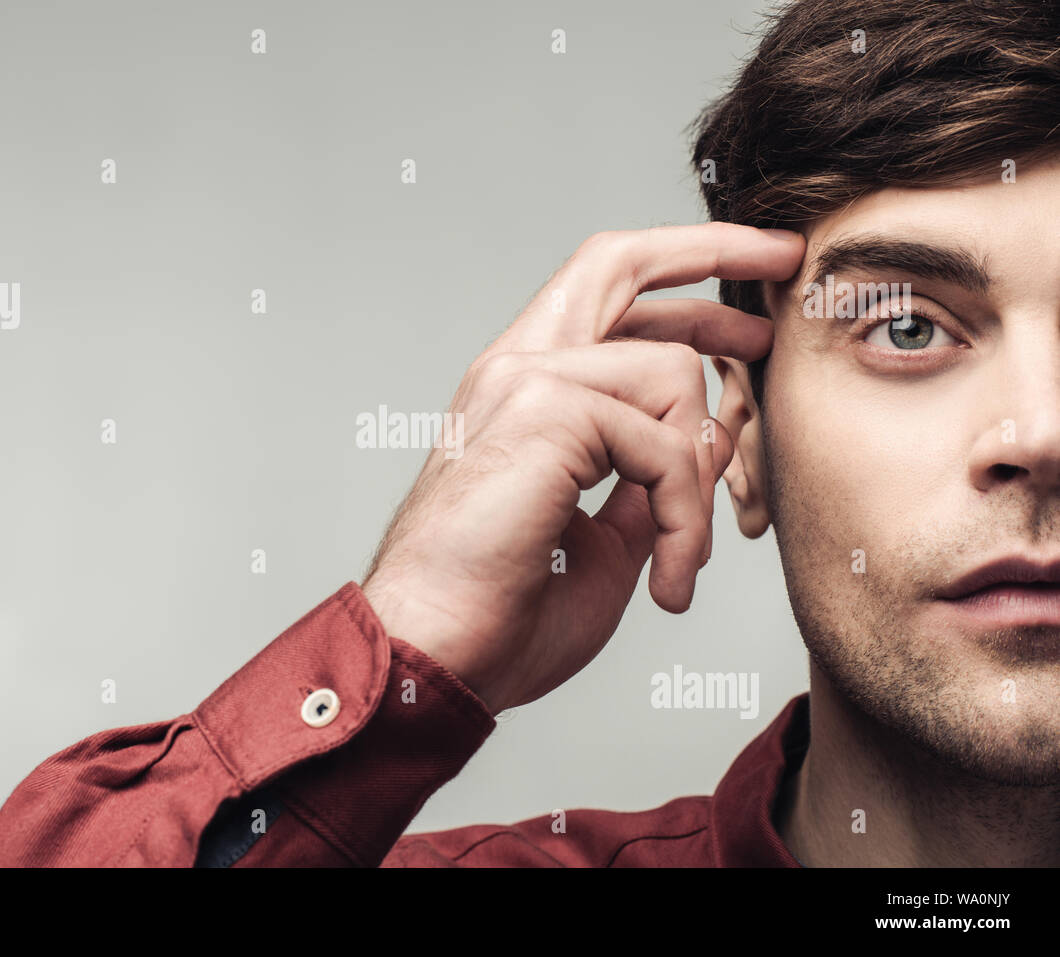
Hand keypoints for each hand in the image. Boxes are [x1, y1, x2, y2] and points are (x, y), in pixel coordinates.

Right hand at [361, 223, 804, 713]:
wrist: (433, 659)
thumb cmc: (498, 613)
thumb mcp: (604, 539)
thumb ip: (650, 479)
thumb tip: (713, 440)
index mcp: (521, 392)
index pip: (602, 295)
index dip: (679, 276)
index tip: (746, 294)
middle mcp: (515, 369)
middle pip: (619, 260)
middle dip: (712, 248)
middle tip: (783, 261)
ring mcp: (524, 382)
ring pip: (672, 373)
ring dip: (700, 479)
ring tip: (681, 562)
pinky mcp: (544, 412)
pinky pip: (665, 444)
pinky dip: (685, 518)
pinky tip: (666, 581)